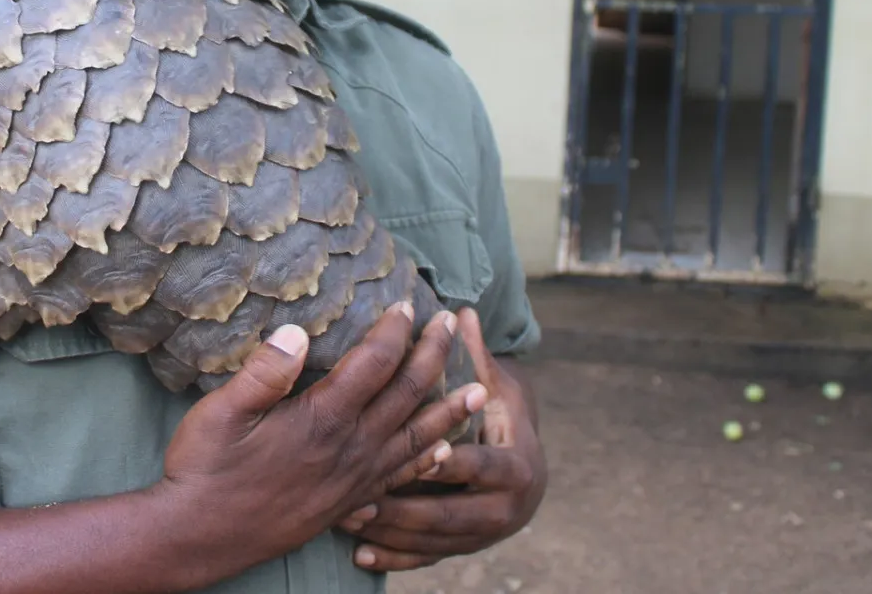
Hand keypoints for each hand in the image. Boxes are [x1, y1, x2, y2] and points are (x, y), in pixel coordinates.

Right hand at [150, 302, 491, 579]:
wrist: (201, 537)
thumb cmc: (205, 469)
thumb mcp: (219, 411)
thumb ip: (263, 372)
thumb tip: (298, 332)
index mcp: (321, 418)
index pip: (373, 364)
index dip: (394, 331)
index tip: (408, 305)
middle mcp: (348, 448)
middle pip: (406, 394)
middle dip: (433, 355)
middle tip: (452, 324)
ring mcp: (353, 479)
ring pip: (416, 437)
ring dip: (449, 409)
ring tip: (482, 390)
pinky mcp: (349, 503)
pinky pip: (401, 476)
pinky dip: (427, 459)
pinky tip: (443, 451)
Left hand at [336, 308, 546, 571]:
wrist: (523, 466)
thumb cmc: (501, 413)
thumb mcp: (496, 385)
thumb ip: (478, 355)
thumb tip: (462, 310)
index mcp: (516, 467)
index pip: (482, 467)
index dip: (453, 462)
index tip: (424, 451)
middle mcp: (504, 509)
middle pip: (449, 516)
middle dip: (404, 508)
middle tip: (360, 498)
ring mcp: (480, 535)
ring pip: (430, 541)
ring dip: (390, 532)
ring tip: (347, 519)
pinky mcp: (459, 549)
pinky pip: (424, 560)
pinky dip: (394, 559)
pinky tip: (360, 558)